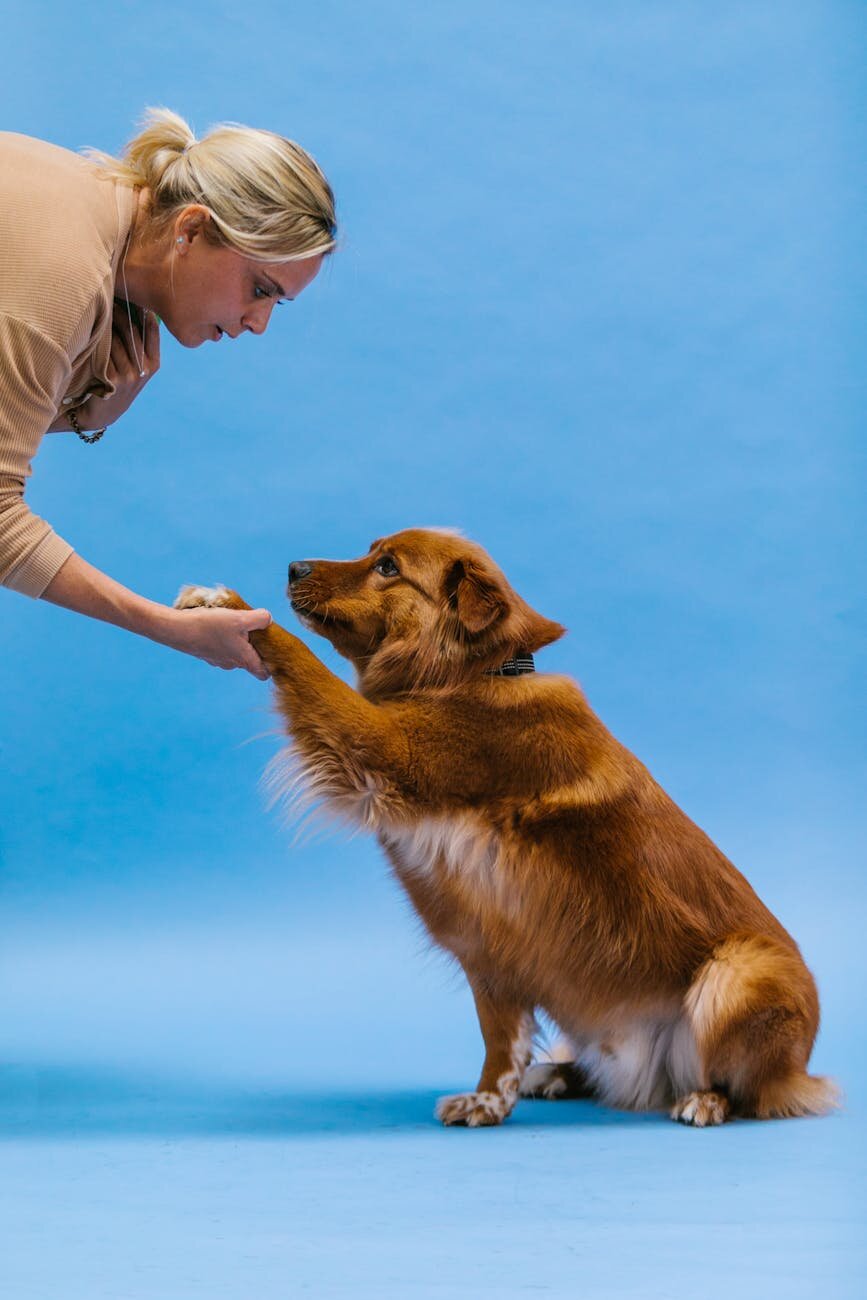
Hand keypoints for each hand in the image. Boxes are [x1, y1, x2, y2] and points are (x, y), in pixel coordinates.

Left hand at [75, 301, 159, 428]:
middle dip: (122, 311)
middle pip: (134, 332)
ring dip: (109, 320)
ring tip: (101, 305)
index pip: (152, 330)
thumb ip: (139, 345)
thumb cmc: (116, 383)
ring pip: (119, 339)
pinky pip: (107, 350)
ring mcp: (130, 376)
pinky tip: (94, 326)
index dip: (143, 310)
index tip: (134, 293)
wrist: (101, 413)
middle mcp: (145, 370)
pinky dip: (101, 337)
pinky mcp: (115, 380)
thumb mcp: (135, 368)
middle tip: (111, 293)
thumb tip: (136, 308)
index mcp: (154, 364)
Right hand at [168, 605, 272, 679]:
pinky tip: (216, 624)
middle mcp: (232, 664)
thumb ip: (260, 619)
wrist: (177, 630)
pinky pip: (221, 647)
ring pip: (235, 652)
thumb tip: (269, 620)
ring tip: (232, 623)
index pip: (263, 674)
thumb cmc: (210, 626)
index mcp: (244, 660)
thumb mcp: (240, 618)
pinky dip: (223, 638)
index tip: (272, 651)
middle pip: (250, 659)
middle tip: (252, 627)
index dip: (271, 665)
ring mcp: (218, 660)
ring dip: (237, 640)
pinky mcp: (206, 654)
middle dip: (254, 645)